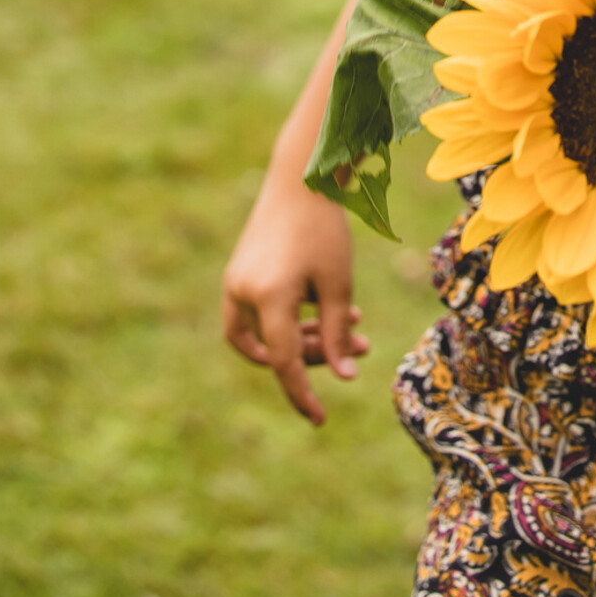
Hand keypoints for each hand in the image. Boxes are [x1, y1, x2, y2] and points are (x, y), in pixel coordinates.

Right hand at [222, 173, 370, 424]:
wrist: (299, 178)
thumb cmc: (324, 228)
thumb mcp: (338, 283)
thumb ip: (337, 333)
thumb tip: (343, 378)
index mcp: (268, 298)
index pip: (284, 363)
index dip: (301, 394)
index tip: (320, 419)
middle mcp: (242, 295)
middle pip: (277, 349)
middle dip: (318, 353)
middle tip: (360, 344)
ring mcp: (235, 285)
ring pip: (266, 335)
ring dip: (306, 336)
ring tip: (352, 323)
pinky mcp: (238, 275)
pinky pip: (257, 316)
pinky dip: (287, 321)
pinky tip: (323, 312)